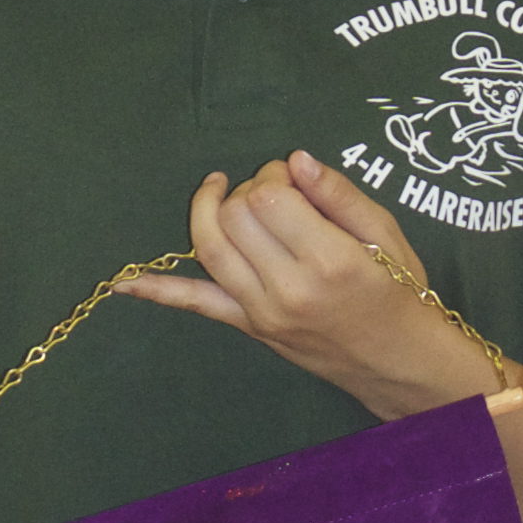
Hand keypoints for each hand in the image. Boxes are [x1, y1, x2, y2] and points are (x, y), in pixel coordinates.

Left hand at [121, 151, 489, 416]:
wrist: (398, 362)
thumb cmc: (400, 293)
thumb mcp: (387, 236)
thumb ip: (340, 195)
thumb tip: (296, 160)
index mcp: (329, 261)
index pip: (271, 198)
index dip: (275, 175)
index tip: (293, 177)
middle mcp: (288, 289)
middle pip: (236, 216)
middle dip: (247, 189)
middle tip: (273, 190)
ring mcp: (262, 313)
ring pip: (211, 248)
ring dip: (207, 211)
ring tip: (220, 192)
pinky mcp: (250, 328)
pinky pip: (198, 305)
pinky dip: (159, 291)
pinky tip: (123, 284)